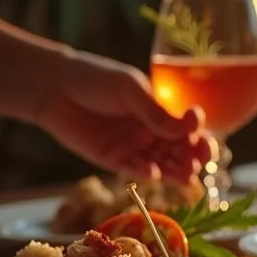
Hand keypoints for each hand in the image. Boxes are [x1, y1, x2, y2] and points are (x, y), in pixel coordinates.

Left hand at [37, 50, 210, 181]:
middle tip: (198, 163)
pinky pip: (135, 170)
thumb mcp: (130, 90)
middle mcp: (152, 132)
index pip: (188, 128)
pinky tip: (153, 173)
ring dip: (176, 172)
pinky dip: (146, 173)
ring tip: (186, 177)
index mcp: (161, 112)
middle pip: (180, 150)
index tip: (202, 136)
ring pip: (163, 164)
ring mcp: (134, 147)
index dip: (199, 135)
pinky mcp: (114, 159)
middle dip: (193, 158)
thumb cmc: (95, 79)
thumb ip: (156, 112)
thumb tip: (189, 128)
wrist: (54, 87)